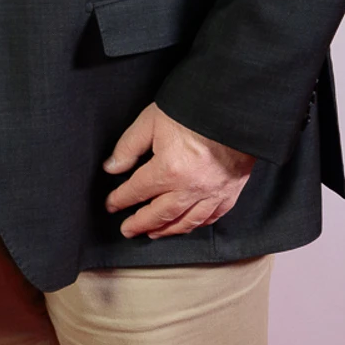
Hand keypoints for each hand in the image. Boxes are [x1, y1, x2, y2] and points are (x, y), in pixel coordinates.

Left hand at [103, 101, 253, 237]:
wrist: (234, 112)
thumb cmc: (191, 113)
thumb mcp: (150, 122)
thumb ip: (128, 147)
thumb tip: (111, 167)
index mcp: (168, 170)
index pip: (137, 191)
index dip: (120, 199)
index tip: (111, 205)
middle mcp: (191, 187)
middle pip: (161, 213)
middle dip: (141, 224)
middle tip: (127, 230)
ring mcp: (213, 192)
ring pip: (187, 221)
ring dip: (168, 230)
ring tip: (154, 233)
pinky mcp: (230, 192)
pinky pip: (213, 216)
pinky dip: (198, 224)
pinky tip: (189, 225)